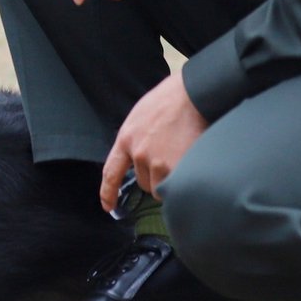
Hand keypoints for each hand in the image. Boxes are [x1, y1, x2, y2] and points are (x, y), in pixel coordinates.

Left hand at [100, 72, 207, 208]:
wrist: (192, 93)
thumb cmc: (171, 100)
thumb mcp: (142, 116)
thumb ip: (138, 138)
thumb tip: (141, 156)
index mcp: (126, 138)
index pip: (111, 172)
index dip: (108, 192)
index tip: (108, 206)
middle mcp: (138, 153)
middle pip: (145, 183)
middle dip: (157, 178)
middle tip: (173, 159)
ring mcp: (157, 161)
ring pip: (163, 187)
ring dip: (172, 181)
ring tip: (185, 159)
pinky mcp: (176, 166)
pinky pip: (178, 187)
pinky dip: (185, 182)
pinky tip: (193, 168)